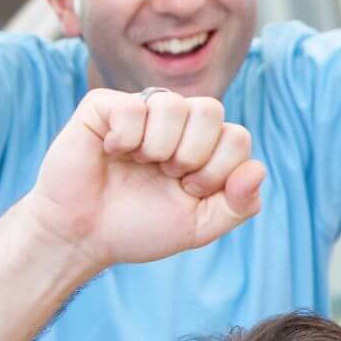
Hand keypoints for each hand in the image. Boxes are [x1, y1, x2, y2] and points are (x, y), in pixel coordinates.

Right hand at [25, 90, 265, 270]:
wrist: (83, 237)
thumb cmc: (139, 227)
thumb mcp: (200, 226)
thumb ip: (240, 205)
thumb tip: (257, 170)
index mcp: (205, 144)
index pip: (237, 137)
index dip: (218, 172)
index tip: (189, 192)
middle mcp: (178, 122)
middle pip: (211, 110)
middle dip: (192, 156)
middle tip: (166, 176)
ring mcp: (142, 110)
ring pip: (173, 104)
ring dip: (158, 148)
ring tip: (140, 164)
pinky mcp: (104, 106)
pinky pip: (132, 106)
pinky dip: (125, 138)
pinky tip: (112, 151)